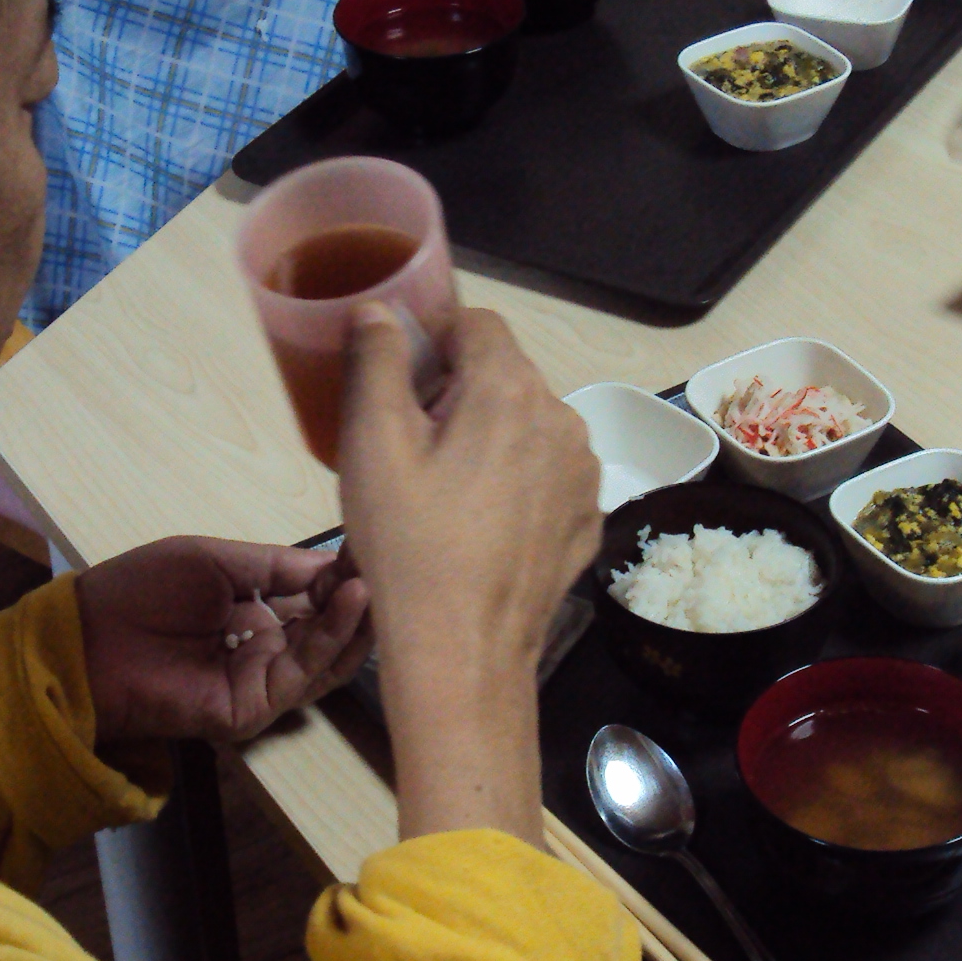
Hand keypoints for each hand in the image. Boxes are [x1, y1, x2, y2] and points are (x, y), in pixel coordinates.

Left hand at [76, 537, 372, 747]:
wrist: (91, 639)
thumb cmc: (142, 590)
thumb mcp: (215, 559)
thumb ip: (275, 565)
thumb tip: (334, 563)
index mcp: (253, 609)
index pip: (313, 594)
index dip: (341, 571)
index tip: (372, 543)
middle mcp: (265, 646)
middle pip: (329, 627)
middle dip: (359, 594)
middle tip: (393, 560)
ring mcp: (263, 679)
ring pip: (329, 654)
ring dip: (356, 615)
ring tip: (378, 576)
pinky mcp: (257, 706)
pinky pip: (306, 673)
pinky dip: (334, 636)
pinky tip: (351, 599)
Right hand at [337, 307, 600, 843]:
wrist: (464, 650)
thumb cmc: (410, 545)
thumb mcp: (373, 444)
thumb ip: (376, 361)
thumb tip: (379, 309)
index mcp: (509, 390)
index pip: (477, 323)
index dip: (434, 339)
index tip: (401, 381)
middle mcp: (562, 420)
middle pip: (506, 374)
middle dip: (459, 392)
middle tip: (411, 445)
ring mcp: (583, 473)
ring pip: (530, 425)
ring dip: (491, 436)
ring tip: (445, 490)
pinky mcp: (588, 519)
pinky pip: (548, 474)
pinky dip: (517, 481)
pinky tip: (480, 524)